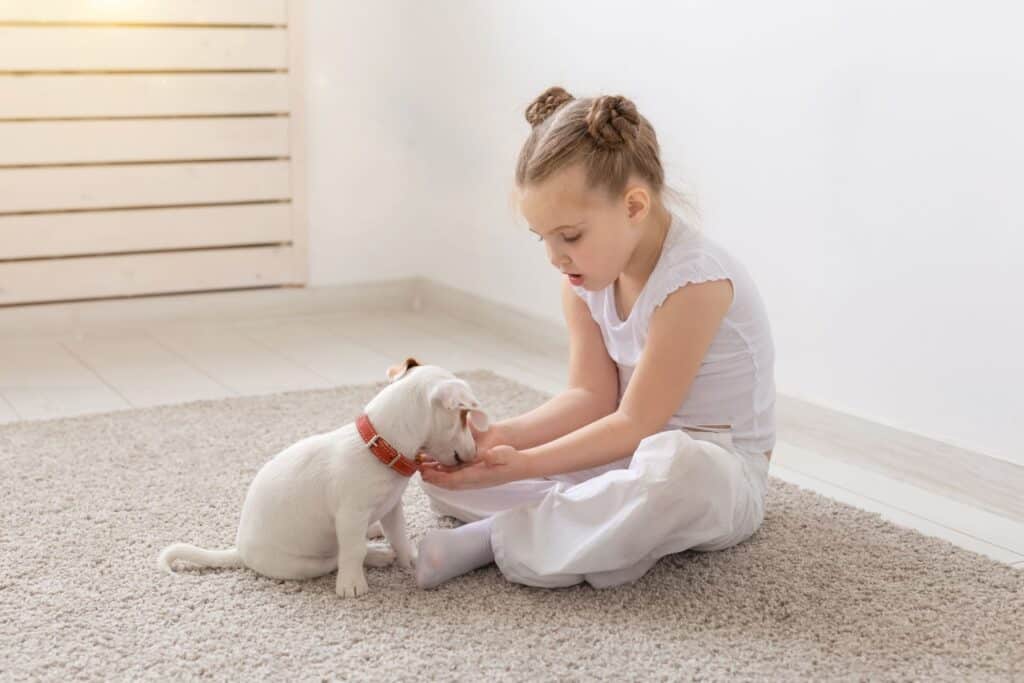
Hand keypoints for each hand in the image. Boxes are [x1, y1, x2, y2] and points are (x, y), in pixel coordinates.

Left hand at [419, 445, 533, 489]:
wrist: (520, 464)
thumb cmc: (513, 459)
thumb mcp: (508, 454)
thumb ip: (498, 454)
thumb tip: (488, 454)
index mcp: (479, 477)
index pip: (454, 481)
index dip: (438, 478)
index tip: (425, 473)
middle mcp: (473, 480)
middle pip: (447, 482)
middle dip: (432, 477)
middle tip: (417, 469)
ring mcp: (472, 478)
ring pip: (449, 479)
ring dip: (435, 474)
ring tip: (420, 466)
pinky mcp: (473, 473)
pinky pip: (453, 474)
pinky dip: (442, 470)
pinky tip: (434, 463)